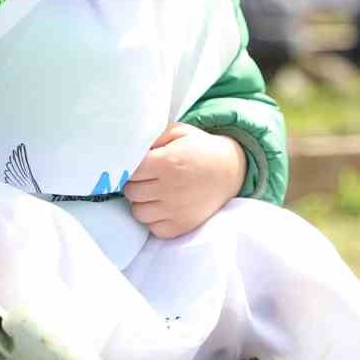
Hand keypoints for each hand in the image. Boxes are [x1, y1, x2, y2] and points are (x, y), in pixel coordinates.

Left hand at [123, 123, 246, 239]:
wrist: (230, 170)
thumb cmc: (199, 149)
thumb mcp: (178, 131)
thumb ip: (151, 135)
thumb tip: (128, 148)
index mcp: (166, 162)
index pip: (129, 171)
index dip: (129, 167)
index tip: (138, 166)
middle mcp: (170, 188)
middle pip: (131, 192)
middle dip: (135, 184)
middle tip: (147, 178)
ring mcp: (176, 210)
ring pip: (138, 212)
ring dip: (142, 203)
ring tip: (153, 193)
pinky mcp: (183, 225)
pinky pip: (153, 228)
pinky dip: (154, 219)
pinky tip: (163, 207)